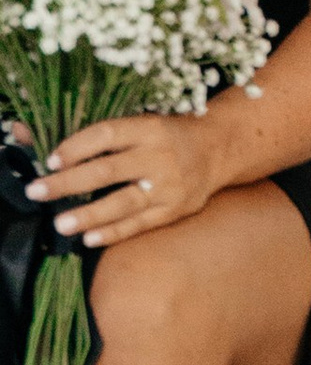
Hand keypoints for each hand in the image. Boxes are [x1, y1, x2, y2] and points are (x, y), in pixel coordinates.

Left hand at [27, 109, 226, 247]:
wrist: (220, 148)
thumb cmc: (169, 135)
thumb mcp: (144, 124)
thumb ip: (108, 138)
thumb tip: (55, 154)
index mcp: (150, 128)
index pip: (107, 134)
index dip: (76, 147)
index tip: (50, 160)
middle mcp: (160, 155)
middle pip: (107, 170)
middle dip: (68, 182)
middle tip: (37, 191)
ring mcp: (169, 185)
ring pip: (122, 203)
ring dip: (88, 214)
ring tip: (60, 223)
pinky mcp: (175, 209)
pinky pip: (140, 224)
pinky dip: (113, 232)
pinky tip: (89, 239)